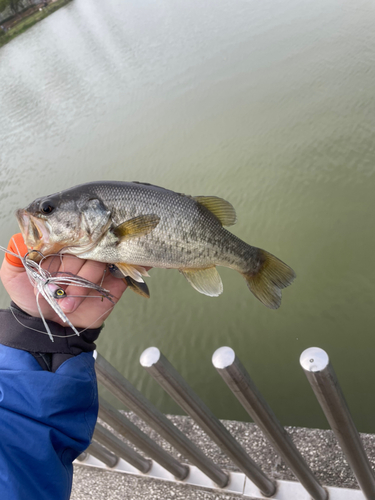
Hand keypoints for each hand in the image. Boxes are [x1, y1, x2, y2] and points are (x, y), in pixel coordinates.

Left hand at [0, 234, 128, 328]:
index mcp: (60, 246)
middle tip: (54, 294)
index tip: (44, 275)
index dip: (54, 257)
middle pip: (82, 250)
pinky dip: (106, 282)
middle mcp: (80, 252)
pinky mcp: (115, 280)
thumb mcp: (13, 276)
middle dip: (67, 275)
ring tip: (67, 305)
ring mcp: (99, 265)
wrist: (50, 326)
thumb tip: (22, 237)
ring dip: (81, 286)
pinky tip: (91, 295)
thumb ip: (15, 255)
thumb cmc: (32, 298)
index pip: (63, 239)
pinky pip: (119, 272)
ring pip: (97, 263)